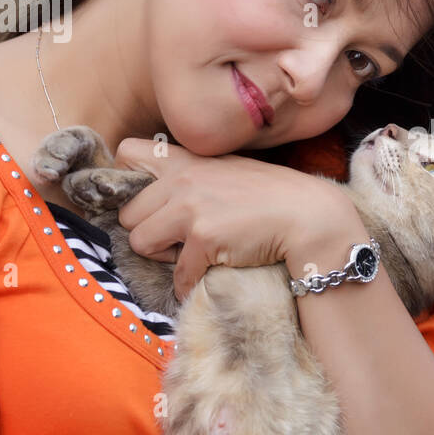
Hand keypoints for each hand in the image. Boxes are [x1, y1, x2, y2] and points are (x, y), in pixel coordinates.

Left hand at [112, 137, 355, 302]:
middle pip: (127, 214)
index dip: (129, 182)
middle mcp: (182, 179)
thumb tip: (158, 198)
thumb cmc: (270, 194)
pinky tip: (209, 272)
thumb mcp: (226, 169)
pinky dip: (190, 283)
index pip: (127, 152)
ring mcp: (191, 209)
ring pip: (140, 243)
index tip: (148, 202)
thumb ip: (191, 176)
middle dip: (149, 231)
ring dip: (163, 256)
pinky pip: (177, 275)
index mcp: (186, 159)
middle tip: (176, 238)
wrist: (306, 214)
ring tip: (191, 253)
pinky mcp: (204, 239)